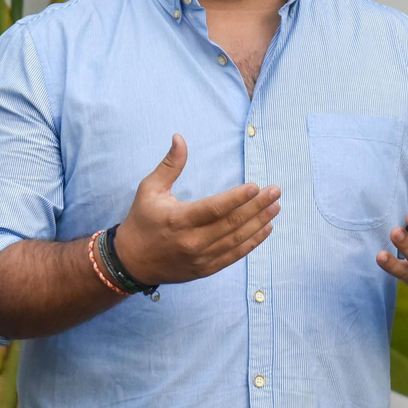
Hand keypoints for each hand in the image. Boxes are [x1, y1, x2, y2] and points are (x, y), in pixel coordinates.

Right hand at [113, 134, 280, 285]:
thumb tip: (179, 138)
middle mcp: (192, 241)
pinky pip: (234, 255)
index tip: (256, 186)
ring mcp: (200, 258)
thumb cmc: (141, 220)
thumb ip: (170, 165)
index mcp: (179, 219)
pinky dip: (252, 242)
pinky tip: (266, 229)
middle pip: (232, 223)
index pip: (215, 208)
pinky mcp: (205, 269)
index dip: (238, 198)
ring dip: (259, 223)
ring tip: (275, 207)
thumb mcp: (150, 189)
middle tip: (276, 192)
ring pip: (237, 240)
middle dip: (257, 206)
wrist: (132, 262)